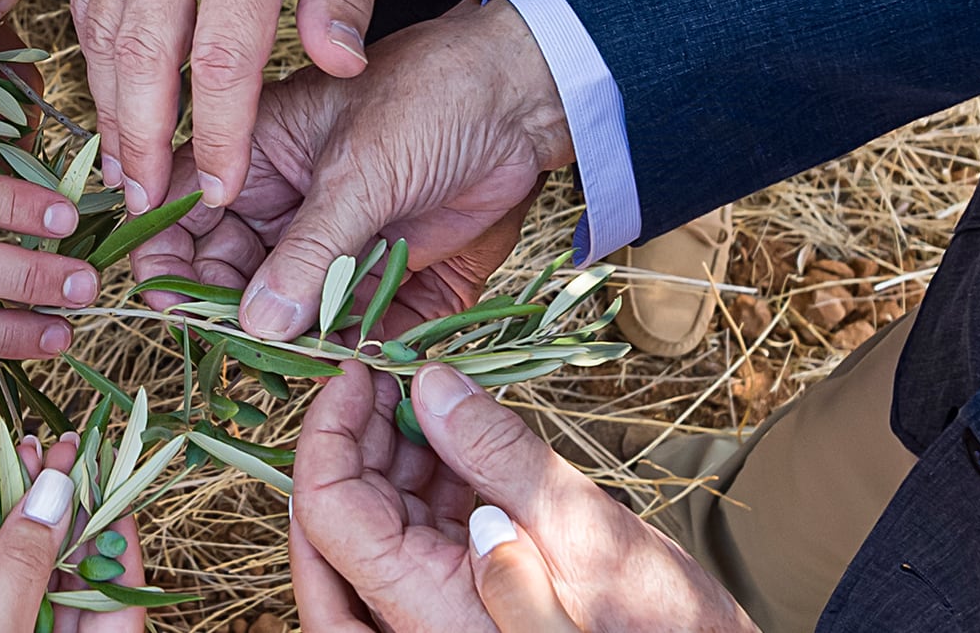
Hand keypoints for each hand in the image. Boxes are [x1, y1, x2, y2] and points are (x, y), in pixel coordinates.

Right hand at [0, 435, 146, 631]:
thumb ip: (24, 564)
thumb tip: (52, 490)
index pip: (121, 576)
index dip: (114, 514)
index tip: (104, 461)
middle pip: (77, 562)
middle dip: (63, 500)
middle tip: (57, 447)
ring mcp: (26, 630)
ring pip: (35, 563)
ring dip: (24, 508)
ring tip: (21, 454)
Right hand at [70, 0, 411, 212]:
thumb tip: (335, 66)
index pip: (221, 56)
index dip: (217, 134)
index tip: (222, 189)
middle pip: (140, 52)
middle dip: (141, 139)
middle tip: (147, 203)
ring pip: (102, 25)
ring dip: (107, 105)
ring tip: (123, 168)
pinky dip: (93, 52)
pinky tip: (109, 97)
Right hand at [129, 0, 567, 339]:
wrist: (524, 104)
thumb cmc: (433, 98)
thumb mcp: (360, 170)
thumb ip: (310, 250)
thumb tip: (255, 322)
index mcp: (255, 158)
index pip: (183, 212)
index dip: (168, 260)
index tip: (172, 303)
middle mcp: (282, 209)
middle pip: (225, 277)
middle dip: (230, 317)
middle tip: (247, 346)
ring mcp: (329, 248)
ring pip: (284, 314)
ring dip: (289, 344)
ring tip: (303, 362)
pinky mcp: (379, 281)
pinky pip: (348, 330)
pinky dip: (348, 352)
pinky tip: (353, 368)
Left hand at [292, 361, 757, 631]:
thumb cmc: (652, 623)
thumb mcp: (578, 525)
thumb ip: (496, 454)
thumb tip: (430, 383)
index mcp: (420, 609)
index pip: (328, 515)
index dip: (326, 435)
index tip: (357, 373)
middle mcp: (410, 617)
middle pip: (338, 518)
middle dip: (353, 439)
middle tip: (390, 375)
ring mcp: (431, 609)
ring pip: (373, 523)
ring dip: (388, 455)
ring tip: (424, 396)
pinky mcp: (460, 598)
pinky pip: (416, 535)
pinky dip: (426, 480)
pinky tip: (454, 436)